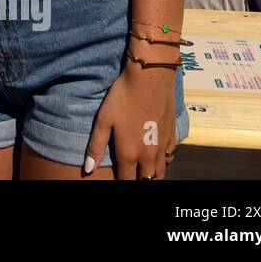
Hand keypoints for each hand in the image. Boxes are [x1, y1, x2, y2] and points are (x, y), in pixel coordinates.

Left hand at [84, 62, 178, 178]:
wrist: (150, 78)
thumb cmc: (123, 98)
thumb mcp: (103, 120)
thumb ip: (96, 146)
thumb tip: (88, 169)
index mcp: (130, 153)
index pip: (127, 180)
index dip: (122, 183)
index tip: (116, 181)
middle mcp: (149, 155)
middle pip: (146, 180)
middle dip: (138, 181)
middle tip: (130, 175)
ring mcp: (163, 146)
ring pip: (160, 172)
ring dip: (151, 175)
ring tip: (142, 172)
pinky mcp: (173, 136)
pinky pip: (169, 158)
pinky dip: (163, 163)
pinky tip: (157, 157)